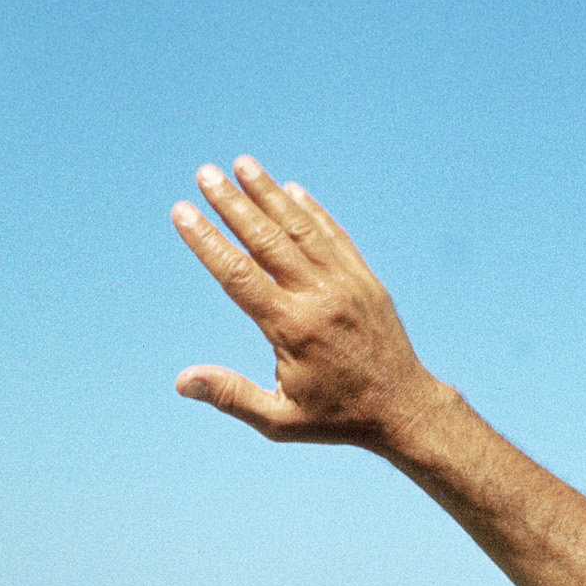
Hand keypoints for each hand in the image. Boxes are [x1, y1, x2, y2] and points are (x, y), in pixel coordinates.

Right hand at [172, 156, 447, 452]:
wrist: (404, 409)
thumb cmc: (337, 418)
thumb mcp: (280, 421)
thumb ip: (231, 396)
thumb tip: (181, 381)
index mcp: (292, 327)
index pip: (238, 274)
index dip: (208, 241)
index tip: (182, 212)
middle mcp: (319, 296)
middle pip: (267, 239)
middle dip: (233, 203)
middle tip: (205, 173)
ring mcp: (346, 283)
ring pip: (302, 228)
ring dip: (270, 193)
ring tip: (243, 164)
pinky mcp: (366, 280)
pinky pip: (335, 236)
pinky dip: (312, 211)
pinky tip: (291, 190)